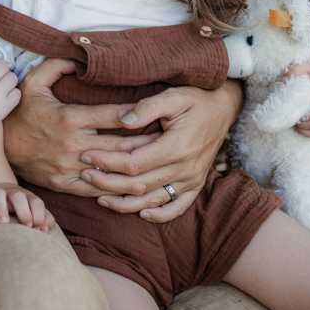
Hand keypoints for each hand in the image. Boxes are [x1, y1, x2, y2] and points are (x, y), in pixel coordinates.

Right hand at [0, 182, 53, 230]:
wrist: (0, 194)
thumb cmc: (21, 209)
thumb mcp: (33, 211)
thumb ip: (43, 219)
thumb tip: (45, 229)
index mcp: (28, 198)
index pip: (36, 202)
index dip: (39, 214)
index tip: (39, 227)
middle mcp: (13, 193)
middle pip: (19, 196)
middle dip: (24, 210)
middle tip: (27, 225)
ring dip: (1, 208)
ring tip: (3, 222)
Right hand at [1, 58, 150, 195]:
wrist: (0, 148)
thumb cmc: (21, 113)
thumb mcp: (33, 83)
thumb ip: (55, 65)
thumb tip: (78, 55)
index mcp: (70, 118)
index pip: (113, 115)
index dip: (138, 113)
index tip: (158, 110)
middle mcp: (73, 144)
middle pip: (121, 145)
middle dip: (148, 142)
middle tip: (170, 137)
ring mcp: (70, 167)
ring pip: (113, 170)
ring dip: (138, 167)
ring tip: (161, 161)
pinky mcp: (66, 184)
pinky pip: (98, 189)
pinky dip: (118, 186)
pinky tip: (136, 183)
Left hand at [80, 81, 241, 223]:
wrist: (224, 108)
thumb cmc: (195, 98)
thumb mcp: (173, 95)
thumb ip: (147, 107)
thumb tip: (123, 120)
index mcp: (177, 147)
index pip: (134, 163)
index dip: (107, 162)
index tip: (86, 156)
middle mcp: (185, 168)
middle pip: (139, 185)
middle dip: (108, 182)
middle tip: (84, 175)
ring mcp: (192, 180)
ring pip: (153, 200)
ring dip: (125, 203)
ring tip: (100, 198)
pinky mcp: (196, 185)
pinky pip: (177, 208)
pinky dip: (159, 215)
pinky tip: (140, 213)